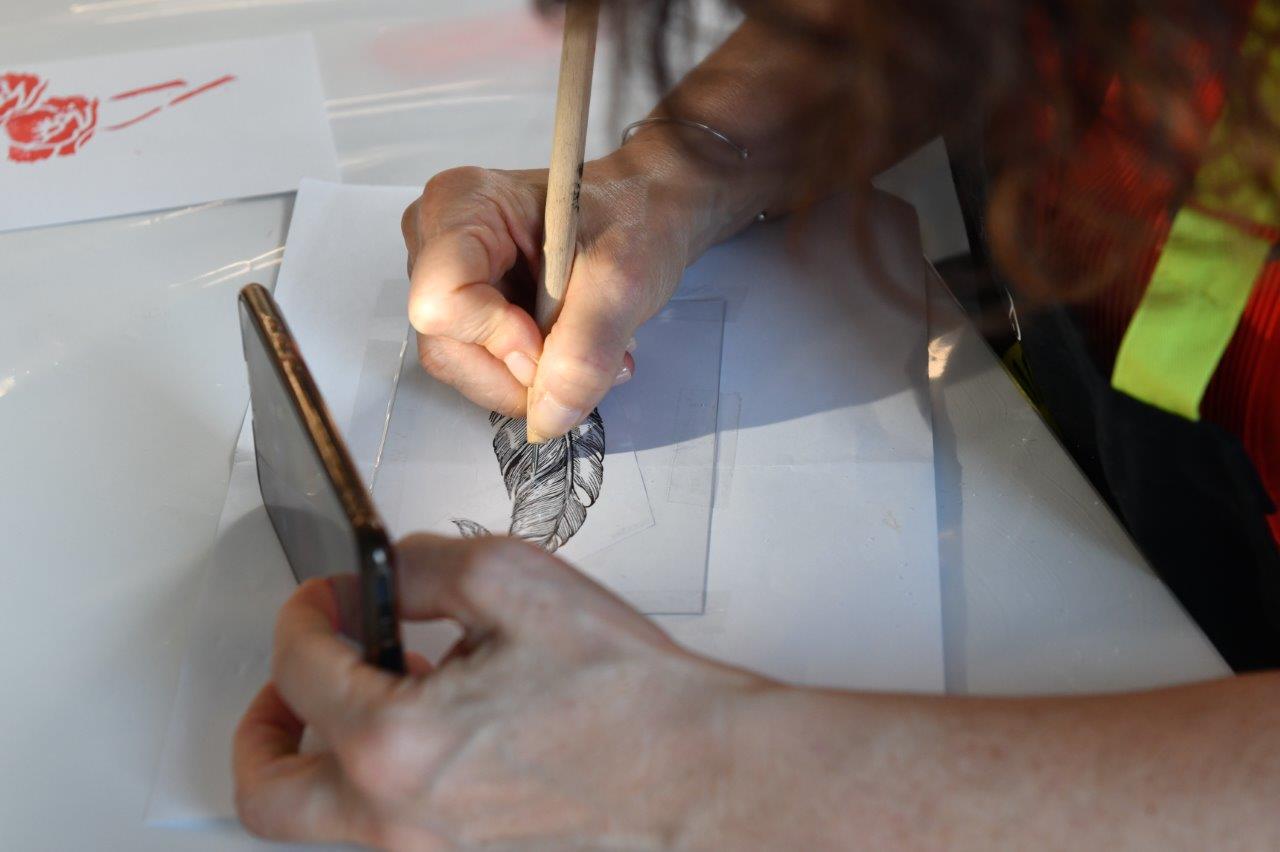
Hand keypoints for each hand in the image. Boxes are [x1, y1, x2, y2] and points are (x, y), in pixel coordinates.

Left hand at [233, 534, 766, 849]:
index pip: (298, 669)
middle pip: (267, 791)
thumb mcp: (513, 582)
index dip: (305, 611)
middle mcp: (396, 819)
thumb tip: (381, 574)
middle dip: (261, 723)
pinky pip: (386, 824)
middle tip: (289, 680)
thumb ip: (421, 566)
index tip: (327, 594)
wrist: (705, 775)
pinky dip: (380, 774)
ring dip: (323, 749)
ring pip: (323, 819)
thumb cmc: (631, 697)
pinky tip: (434, 719)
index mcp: (394, 745)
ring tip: (371, 689)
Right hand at [400, 142, 714, 440]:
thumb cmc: (632, 217)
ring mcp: (445, 276)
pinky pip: (479, 366)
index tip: (553, 340)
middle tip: (583, 359)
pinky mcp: (464, 307)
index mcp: (460, 205)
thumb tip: (548, 418)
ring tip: (586, 351)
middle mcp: (436, 239)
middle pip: (446, 345)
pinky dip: (528, 374)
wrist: (645, 210)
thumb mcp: (623, 280)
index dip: (498, 340)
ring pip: (461, 365)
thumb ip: (585, 351)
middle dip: (517, 371)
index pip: (443, 303)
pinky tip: (568, 350)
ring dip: (528, 379)